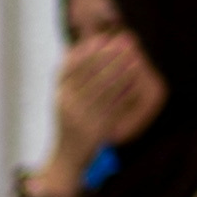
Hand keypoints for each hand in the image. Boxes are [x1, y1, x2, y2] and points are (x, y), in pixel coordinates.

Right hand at [32, 35, 167, 194]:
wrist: (67, 158)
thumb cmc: (70, 121)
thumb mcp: (64, 97)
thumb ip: (70, 74)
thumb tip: (84, 45)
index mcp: (60, 94)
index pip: (75, 66)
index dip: (91, 51)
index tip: (105, 38)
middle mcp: (68, 105)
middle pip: (93, 74)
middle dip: (112, 55)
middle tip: (127, 41)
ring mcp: (83, 118)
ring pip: (106, 89)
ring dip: (123, 71)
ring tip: (136, 58)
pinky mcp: (98, 130)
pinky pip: (115, 106)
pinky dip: (127, 92)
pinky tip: (137, 82)